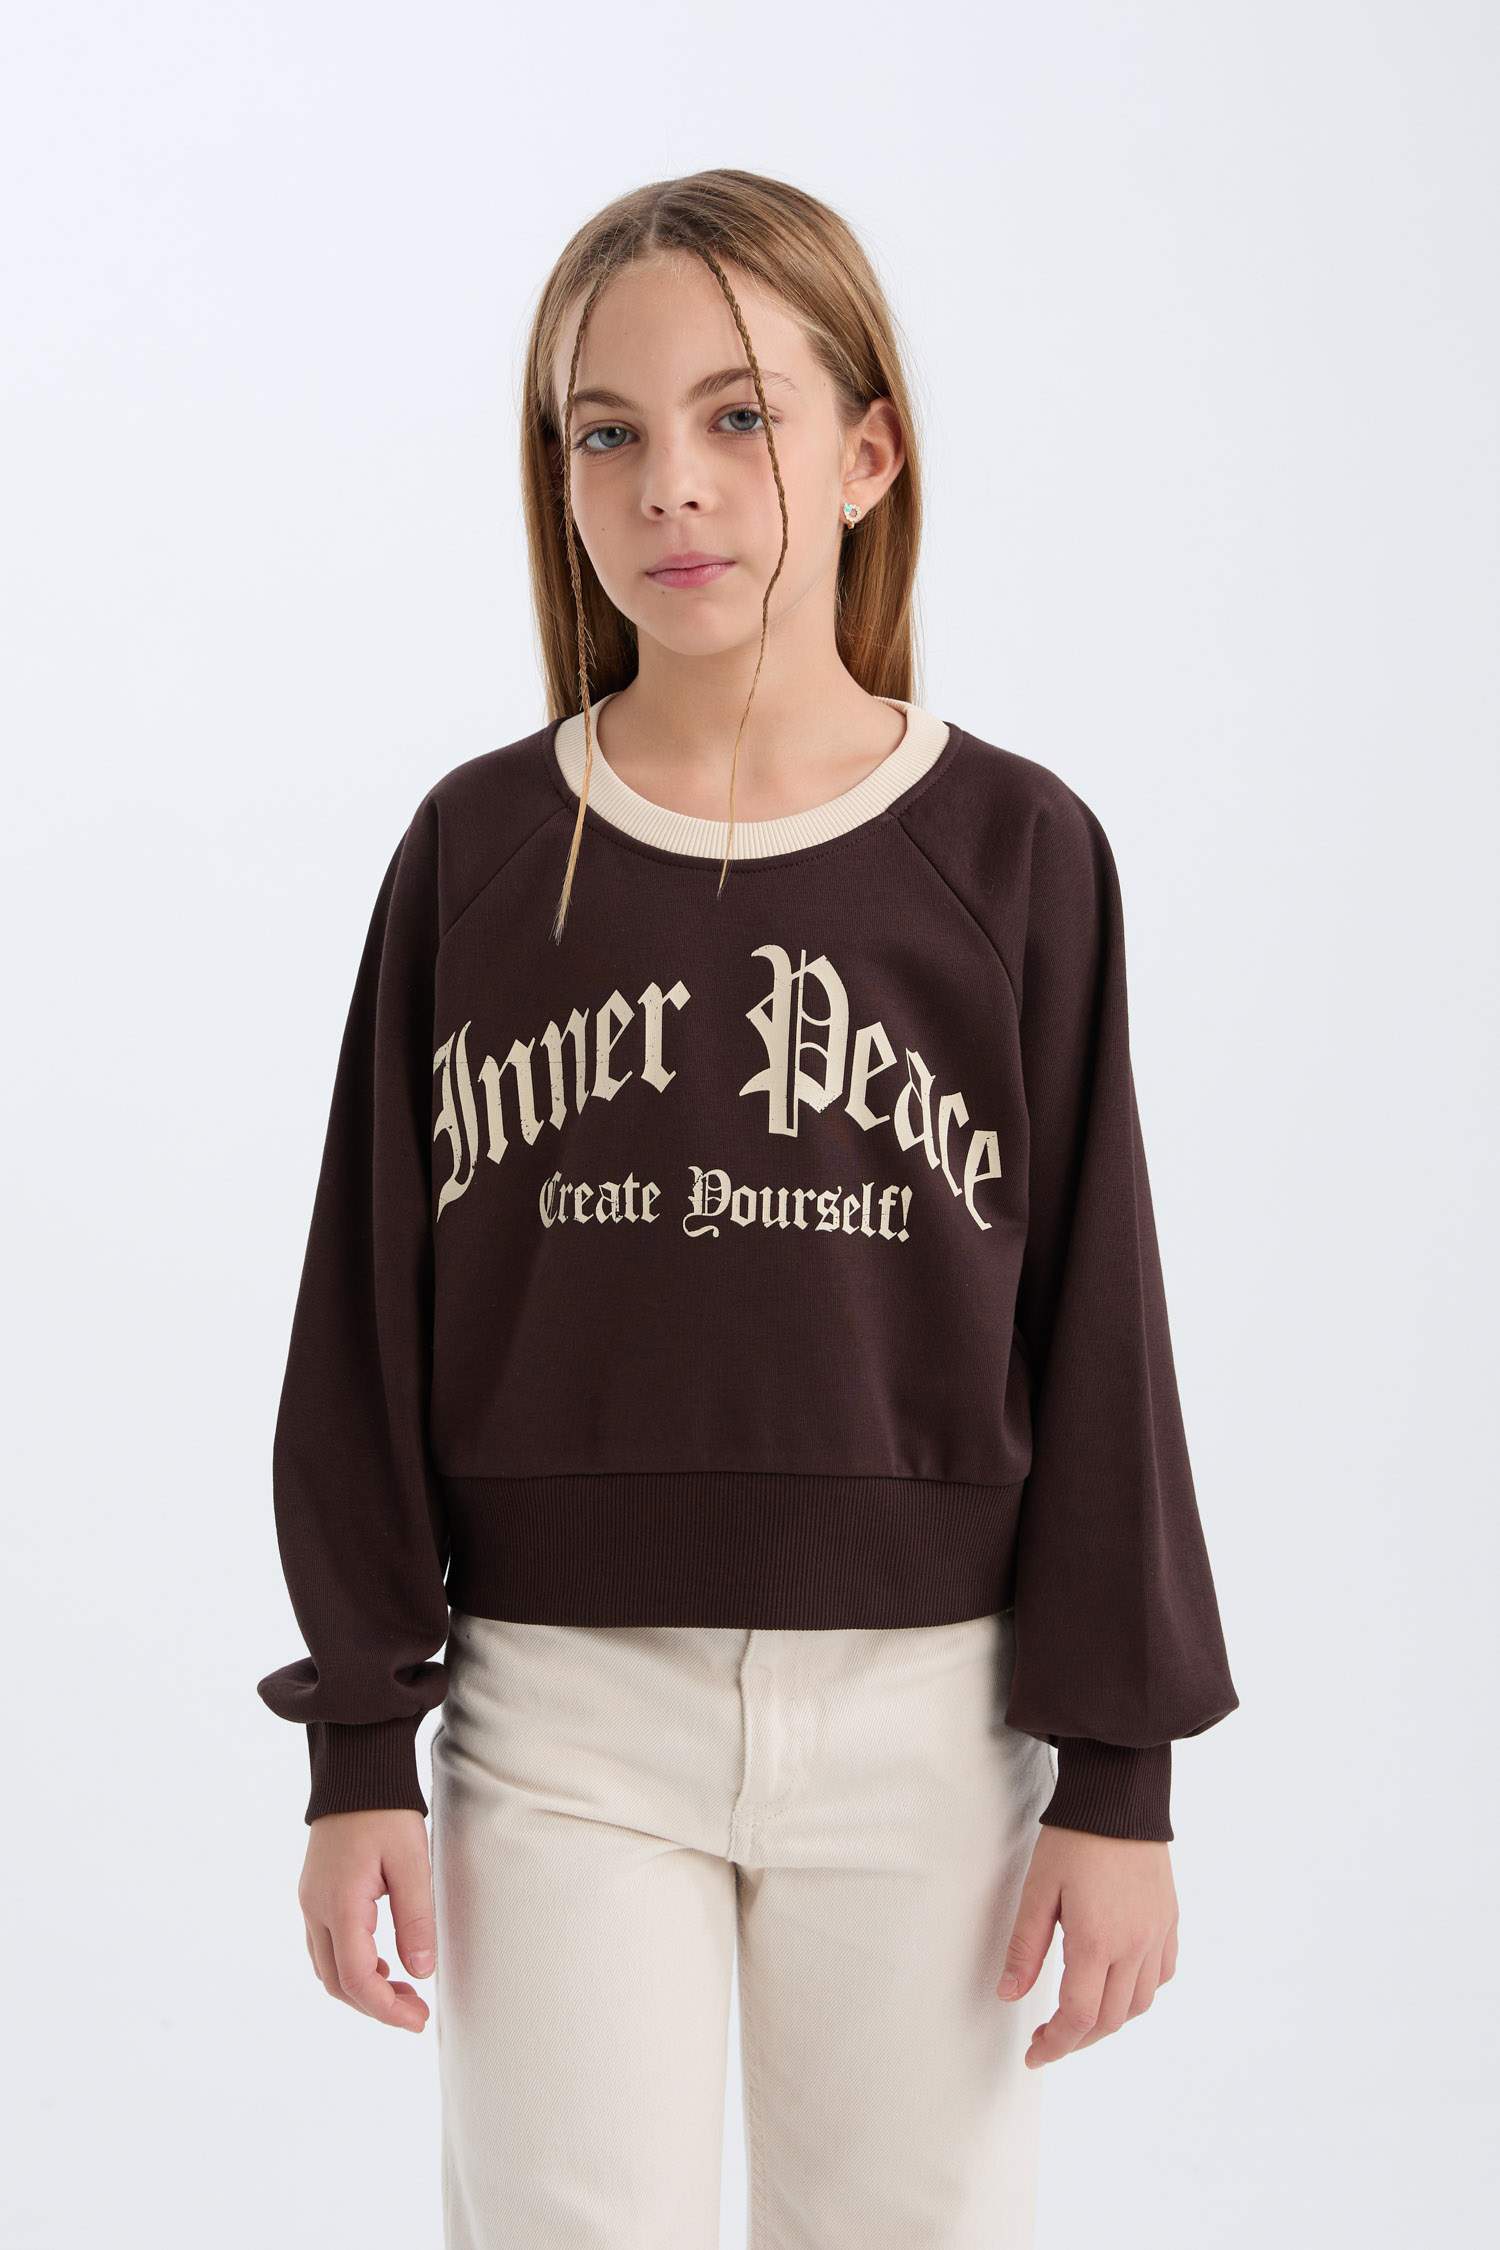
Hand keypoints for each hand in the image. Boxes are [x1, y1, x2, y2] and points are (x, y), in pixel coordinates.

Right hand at [297, 1808, 437, 2031]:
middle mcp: (315, 1909)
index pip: (357, 1978)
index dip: (387, 2009)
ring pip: (327, 1968)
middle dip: (375, 2005)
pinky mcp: (315, 1895)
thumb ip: (416, 1919)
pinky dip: (352, 1966)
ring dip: (362, 1988)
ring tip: (404, 1990)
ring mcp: (310, 1902)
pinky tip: (383, 1962)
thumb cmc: (386, 1813)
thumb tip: (421, 1972)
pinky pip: (326, 1946)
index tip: (419, 2020)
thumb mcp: (411, 1862)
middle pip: (337, 1982)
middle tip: (416, 2012)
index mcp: (340, 1904)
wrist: (356, 1773)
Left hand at [997, 1822, 1177, 2067]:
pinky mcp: (1169, 1921)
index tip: (1035, 2055)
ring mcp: (1157, 1935)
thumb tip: (1009, 1995)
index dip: (1055, 2045)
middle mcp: (1134, 1946)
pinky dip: (1139, 1993)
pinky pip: (1161, 1975)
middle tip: (1048, 2038)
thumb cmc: (1074, 1840)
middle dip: (1077, 2039)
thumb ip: (1025, 1947)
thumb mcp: (1038, 1890)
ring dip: (1109, 2021)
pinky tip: (1117, 1984)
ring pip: (1140, 2004)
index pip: (1078, 2017)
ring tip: (1079, 2014)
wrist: (1119, 1799)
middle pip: (1110, 2019)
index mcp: (1096, 1941)